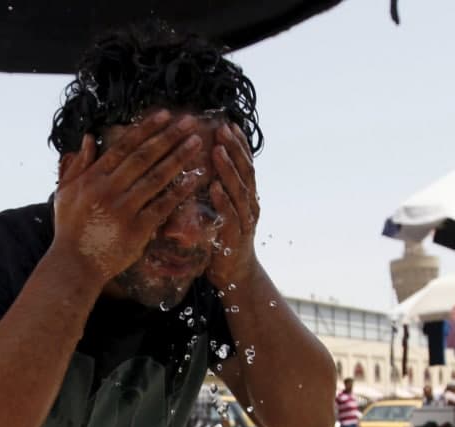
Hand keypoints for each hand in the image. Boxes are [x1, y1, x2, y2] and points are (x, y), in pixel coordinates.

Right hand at [51, 112, 204, 284]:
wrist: (75, 265)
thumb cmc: (70, 229)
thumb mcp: (65, 193)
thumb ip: (77, 165)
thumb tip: (88, 137)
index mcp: (92, 177)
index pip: (124, 146)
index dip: (146, 129)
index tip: (164, 115)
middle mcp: (108, 189)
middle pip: (144, 157)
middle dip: (168, 137)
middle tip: (189, 122)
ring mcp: (124, 209)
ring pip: (156, 177)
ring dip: (179, 158)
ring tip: (196, 143)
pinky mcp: (137, 229)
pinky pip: (163, 205)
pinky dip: (179, 191)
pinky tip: (195, 178)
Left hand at [206, 123, 260, 289]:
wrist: (235, 274)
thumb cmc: (223, 237)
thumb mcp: (221, 209)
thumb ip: (217, 188)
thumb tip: (203, 163)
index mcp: (247, 195)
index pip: (246, 164)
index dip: (239, 144)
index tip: (229, 123)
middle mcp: (251, 205)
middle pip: (246, 172)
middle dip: (235, 149)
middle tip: (223, 128)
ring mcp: (246, 221)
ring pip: (240, 190)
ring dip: (229, 169)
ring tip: (218, 150)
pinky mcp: (236, 238)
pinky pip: (231, 216)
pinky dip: (223, 200)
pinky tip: (214, 187)